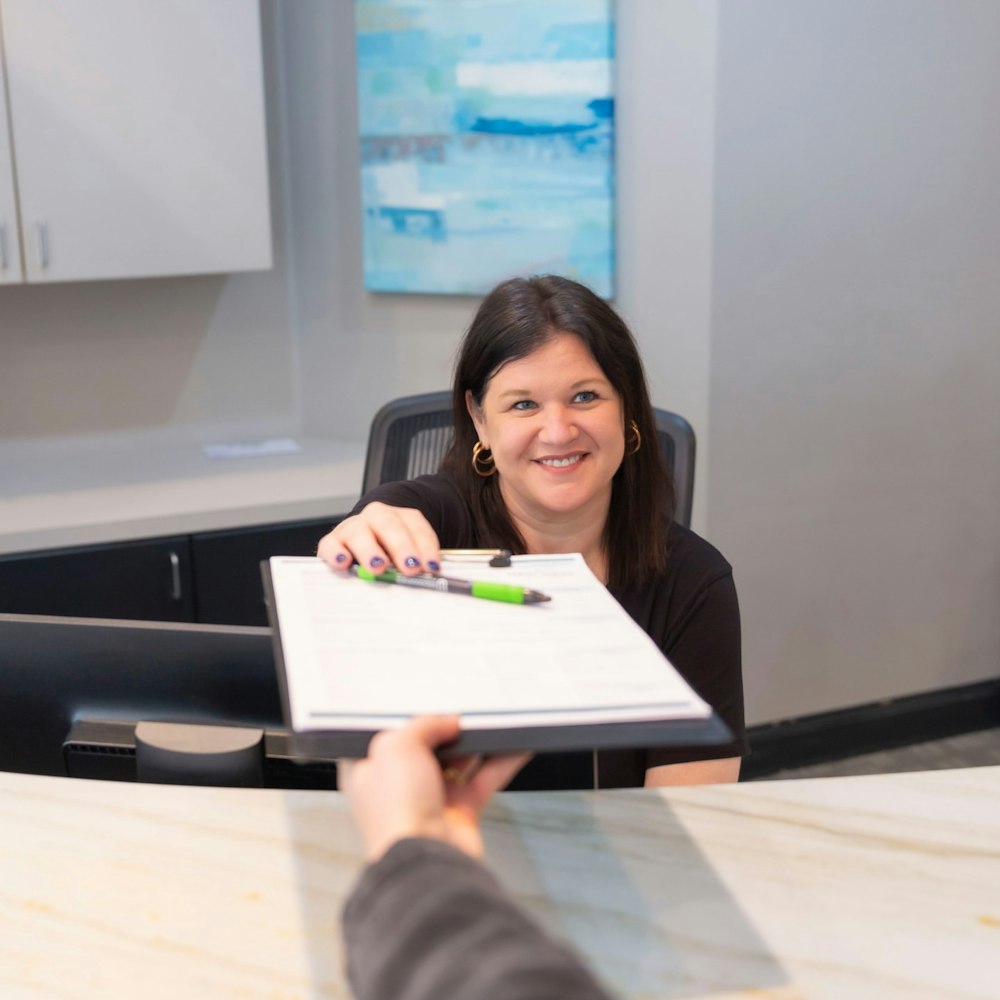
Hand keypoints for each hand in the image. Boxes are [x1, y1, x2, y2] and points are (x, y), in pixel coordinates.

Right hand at [317, 502, 442, 575]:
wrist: (362, 543)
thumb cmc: (388, 552)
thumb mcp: (405, 555)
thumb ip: (416, 563)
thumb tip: (427, 579)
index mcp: (400, 517)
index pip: (416, 526)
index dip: (426, 546)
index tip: (432, 566)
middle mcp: (376, 517)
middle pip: (390, 525)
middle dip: (401, 546)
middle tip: (410, 567)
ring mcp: (352, 527)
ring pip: (359, 533)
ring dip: (371, 550)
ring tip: (379, 567)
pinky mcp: (332, 541)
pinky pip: (331, 545)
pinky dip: (336, 553)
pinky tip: (344, 563)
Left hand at [339, 716, 530, 861]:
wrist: (429, 862)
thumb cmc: (396, 815)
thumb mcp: (396, 747)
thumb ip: (422, 725)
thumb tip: (446, 722)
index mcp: (367, 771)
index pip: (383, 735)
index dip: (403, 717)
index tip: (424, 702)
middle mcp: (396, 786)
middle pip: (425, 746)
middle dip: (445, 729)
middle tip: (463, 711)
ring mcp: (429, 800)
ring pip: (457, 761)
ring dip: (477, 742)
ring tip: (492, 721)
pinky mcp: (458, 813)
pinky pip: (483, 779)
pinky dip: (500, 762)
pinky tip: (514, 746)